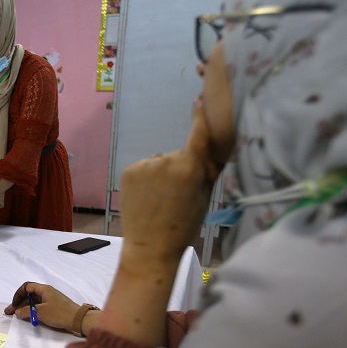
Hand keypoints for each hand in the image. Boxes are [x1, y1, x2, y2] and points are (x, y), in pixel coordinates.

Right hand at [4, 282, 95, 333]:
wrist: (78, 320)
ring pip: (34, 301)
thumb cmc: (59, 313)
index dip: (18, 294)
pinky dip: (33, 310)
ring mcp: (51, 299)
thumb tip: (17, 311)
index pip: (26, 287)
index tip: (14, 304)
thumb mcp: (40, 312)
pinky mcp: (54, 307)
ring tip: (17, 315)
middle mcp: (47, 292)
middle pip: (29, 295)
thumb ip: (27, 311)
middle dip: (19, 303)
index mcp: (44, 289)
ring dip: (25, 307)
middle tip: (10, 312)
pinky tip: (29, 316)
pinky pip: (40, 306)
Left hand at [118, 97, 221, 263]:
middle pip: (179, 155)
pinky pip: (144, 168)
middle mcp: (165, 161)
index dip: (200, 117)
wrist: (151, 246)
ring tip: (161, 199)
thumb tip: (217, 146)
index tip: (199, 101)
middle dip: (181, 167)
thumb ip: (209, 170)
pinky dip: (147, 178)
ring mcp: (144, 166)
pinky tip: (148, 197)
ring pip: (160, 162)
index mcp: (188, 167)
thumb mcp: (204, 197)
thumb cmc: (184, 225)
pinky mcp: (129, 171)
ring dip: (162, 174)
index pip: (198, 134)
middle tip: (178, 194)